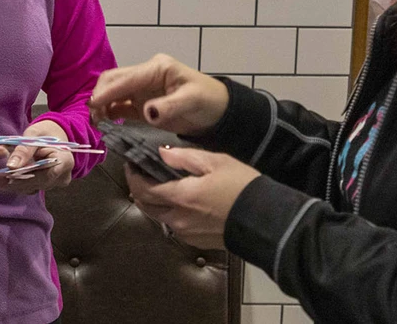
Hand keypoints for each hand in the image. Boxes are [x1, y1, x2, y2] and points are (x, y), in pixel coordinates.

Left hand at [0, 120, 75, 194]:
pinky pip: (28, 187)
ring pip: (30, 188)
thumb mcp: (34, 135)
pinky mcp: (44, 185)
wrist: (54, 135)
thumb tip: (10, 166)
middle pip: (35, 184)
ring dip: (9, 184)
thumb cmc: (45, 132)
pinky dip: (13, 183)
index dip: (24, 177)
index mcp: (64, 162)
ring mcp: (54, 183)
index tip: (5, 175)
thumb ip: (24, 150)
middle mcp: (61, 177)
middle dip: (11, 181)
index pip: (44, 175)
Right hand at [89, 54, 229, 135]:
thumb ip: (169, 106)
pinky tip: (101, 122)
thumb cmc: (208, 101)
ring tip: (93, 121)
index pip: (126, 77)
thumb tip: (147, 112)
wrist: (218, 112)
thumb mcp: (192, 100)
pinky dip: (108, 112)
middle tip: (91, 115)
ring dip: (100, 104)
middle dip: (99, 95)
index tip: (93, 104)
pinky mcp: (141, 104)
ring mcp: (141, 89)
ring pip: (113, 92)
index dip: (108, 91)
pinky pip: (119, 105)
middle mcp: (145, 75)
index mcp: (156, 68)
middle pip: (114, 80)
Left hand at [126, 148, 260, 249]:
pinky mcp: (195, 241)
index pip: (142, 189)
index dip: (132, 176)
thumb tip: (161, 154)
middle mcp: (177, 218)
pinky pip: (173, 225)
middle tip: (142, 173)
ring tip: (160, 185)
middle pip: (145, 205)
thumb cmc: (242, 187)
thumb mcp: (215, 162)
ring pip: (158, 216)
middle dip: (138, 189)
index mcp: (180, 197)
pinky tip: (179, 201)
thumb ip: (184, 158)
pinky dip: (169, 212)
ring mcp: (185, 233)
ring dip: (153, 201)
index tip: (131, 164)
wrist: (265, 221)